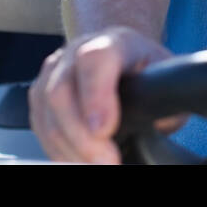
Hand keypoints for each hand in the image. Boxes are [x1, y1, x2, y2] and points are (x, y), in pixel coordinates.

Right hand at [29, 26, 185, 163]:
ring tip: (96, 164)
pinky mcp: (39, 95)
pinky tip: (81, 158)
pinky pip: (40, 128)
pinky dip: (60, 150)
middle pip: (61, 91)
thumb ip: (167, 98)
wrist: (120, 53)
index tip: (105, 130)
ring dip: (70, 148)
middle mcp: (75, 52)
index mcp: (112, 42)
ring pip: (46, 114)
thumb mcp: (166, 73)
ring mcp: (52, 72)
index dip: (96, 96)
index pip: (95, 60)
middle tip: (106, 161)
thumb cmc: (142, 66)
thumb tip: (161, 123)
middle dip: (81, 136)